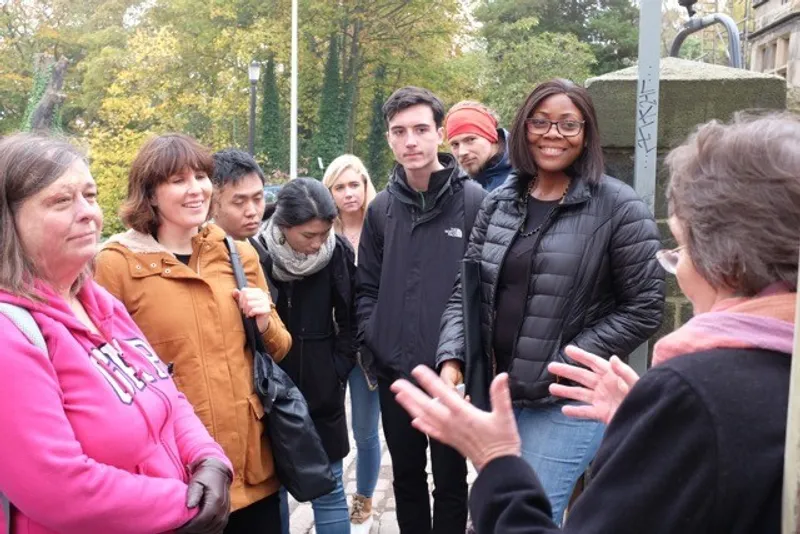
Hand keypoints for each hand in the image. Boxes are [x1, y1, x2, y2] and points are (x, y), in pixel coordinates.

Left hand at [177, 458, 231, 533]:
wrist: (218, 472)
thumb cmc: (205, 476)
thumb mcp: (196, 481)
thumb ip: (194, 493)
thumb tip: (190, 506)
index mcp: (215, 500)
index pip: (202, 520)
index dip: (190, 527)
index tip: (179, 528)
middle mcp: (223, 507)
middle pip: (209, 526)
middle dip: (194, 530)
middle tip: (182, 530)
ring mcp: (226, 511)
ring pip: (215, 529)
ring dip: (202, 531)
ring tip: (190, 530)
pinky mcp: (226, 513)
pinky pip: (220, 527)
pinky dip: (211, 530)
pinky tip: (202, 530)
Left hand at [232, 287, 271, 332]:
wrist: (258, 323)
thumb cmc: (250, 311)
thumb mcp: (243, 303)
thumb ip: (238, 296)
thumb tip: (235, 291)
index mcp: (258, 291)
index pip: (244, 291)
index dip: (240, 298)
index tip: (242, 304)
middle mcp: (263, 295)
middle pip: (246, 296)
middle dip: (243, 305)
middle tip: (244, 310)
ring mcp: (266, 302)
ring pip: (249, 304)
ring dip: (246, 310)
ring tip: (248, 313)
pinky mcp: (267, 309)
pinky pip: (254, 310)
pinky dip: (250, 313)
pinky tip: (251, 315)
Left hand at [392, 365, 520, 470]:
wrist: (499, 468)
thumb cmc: (503, 442)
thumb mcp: (505, 416)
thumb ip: (501, 395)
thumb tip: (502, 377)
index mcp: (464, 414)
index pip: (443, 394)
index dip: (429, 381)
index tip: (417, 370)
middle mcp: (452, 423)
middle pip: (427, 406)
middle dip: (411, 394)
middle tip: (396, 384)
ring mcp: (449, 433)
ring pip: (426, 418)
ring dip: (411, 406)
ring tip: (399, 397)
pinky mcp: (450, 441)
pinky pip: (432, 432)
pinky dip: (422, 425)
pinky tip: (414, 421)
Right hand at [547, 345, 639, 424]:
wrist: (647, 419)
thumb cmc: (645, 399)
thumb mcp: (635, 383)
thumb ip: (624, 371)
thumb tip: (612, 358)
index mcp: (612, 375)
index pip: (594, 362)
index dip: (581, 355)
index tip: (568, 349)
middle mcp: (605, 386)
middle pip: (582, 376)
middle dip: (567, 371)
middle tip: (551, 366)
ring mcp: (602, 400)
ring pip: (580, 394)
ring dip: (566, 391)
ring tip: (551, 388)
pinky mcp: (602, 414)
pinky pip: (586, 412)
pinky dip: (575, 411)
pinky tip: (564, 410)